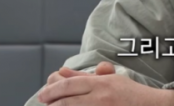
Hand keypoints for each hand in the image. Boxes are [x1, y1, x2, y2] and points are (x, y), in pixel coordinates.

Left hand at [37, 62, 173, 104]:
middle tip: (43, 101)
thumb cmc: (130, 93)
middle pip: (66, 100)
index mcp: (101, 83)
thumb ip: (84, 77)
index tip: (43, 94)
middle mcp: (100, 97)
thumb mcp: (109, 79)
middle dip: (51, 102)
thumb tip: (62, 71)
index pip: (69, 85)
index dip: (52, 89)